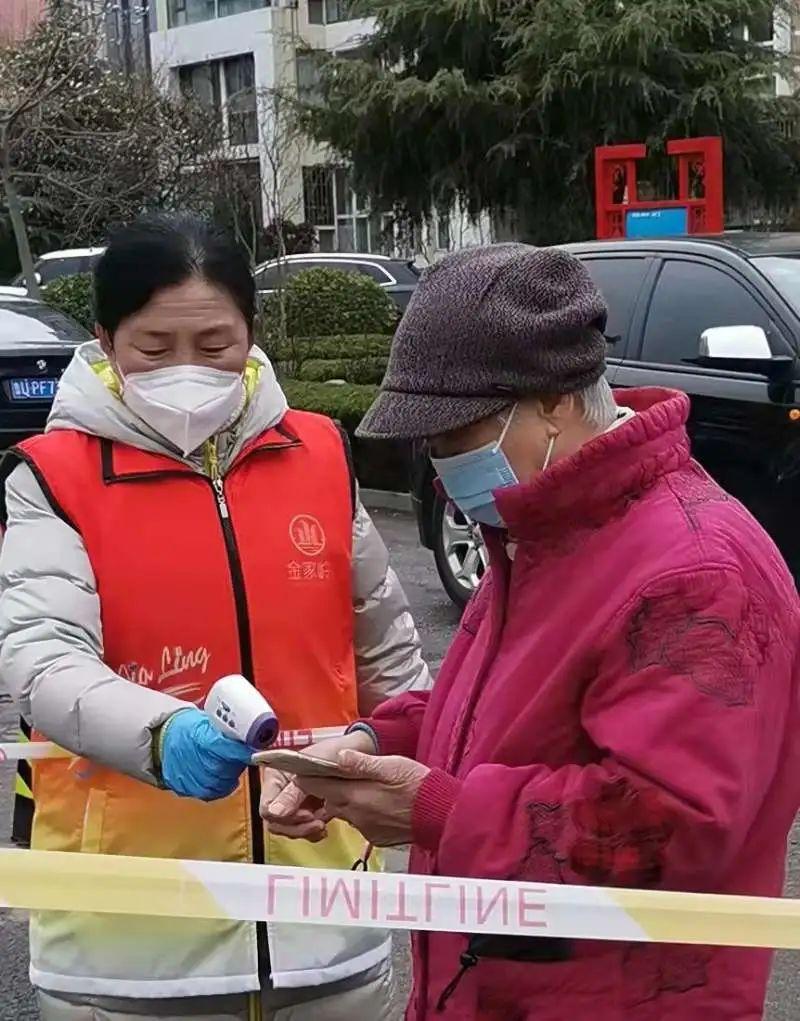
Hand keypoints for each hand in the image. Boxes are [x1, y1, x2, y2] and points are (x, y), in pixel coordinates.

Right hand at [158, 708, 253, 800]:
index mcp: (198, 736)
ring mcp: (186, 774)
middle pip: (224, 768)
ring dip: (230, 776)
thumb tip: (248, 736)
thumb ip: (224, 731)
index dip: (241, 751)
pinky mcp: (183, 786)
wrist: (161, 739)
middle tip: (243, 757)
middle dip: (237, 763)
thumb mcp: (205, 721)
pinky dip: (220, 788)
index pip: (225, 747)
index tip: (254, 750)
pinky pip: (209, 793)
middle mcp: (191, 757)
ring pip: (219, 783)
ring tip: (232, 766)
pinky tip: (224, 779)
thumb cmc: (186, 728)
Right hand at [260, 730, 376, 841]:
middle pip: (276, 822)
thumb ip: (293, 791)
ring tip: (324, 822)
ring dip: (307, 830)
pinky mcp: (307, 811)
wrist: (356, 753)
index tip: (308, 815)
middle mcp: (281, 790)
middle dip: (297, 826)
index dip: (284, 816)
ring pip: (289, 829)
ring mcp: (294, 802)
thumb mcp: (312, 769)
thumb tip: (275, 813)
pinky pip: (302, 831)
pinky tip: (326, 824)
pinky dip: (314, 831)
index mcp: (276, 776)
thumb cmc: (333, 752)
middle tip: (318, 822)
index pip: (267, 808)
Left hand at [275, 750, 429, 846]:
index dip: (308, 775)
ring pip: (344, 811)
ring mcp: (364, 828)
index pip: (316, 786)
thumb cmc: (417, 785)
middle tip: (340, 775)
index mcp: (354, 794)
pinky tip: (379, 804)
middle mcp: (354, 814)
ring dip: (347, 801)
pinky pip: (360, 822)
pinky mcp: (375, 837)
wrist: (440, 814)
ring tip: (365, 788)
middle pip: (328, 800)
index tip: (304, 768)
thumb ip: (361, 763)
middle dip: (328, 789)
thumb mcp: (390, 765)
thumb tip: (337, 757)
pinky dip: (363, 812)